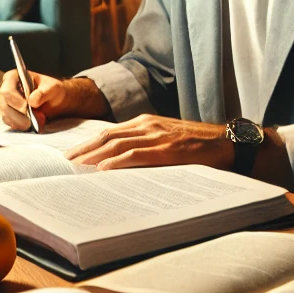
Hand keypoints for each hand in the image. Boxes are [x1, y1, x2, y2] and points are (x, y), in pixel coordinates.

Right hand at [0, 72, 110, 130]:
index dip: (14, 99)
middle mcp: (8, 90)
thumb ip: (45, 92)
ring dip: (20, 123)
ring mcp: (8, 104)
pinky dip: (21, 127)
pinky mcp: (12, 117)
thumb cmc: (59, 91)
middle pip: (3, 104)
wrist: (62, 102)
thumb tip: (33, 101)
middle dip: (18, 115)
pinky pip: (11, 124)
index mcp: (15, 76)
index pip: (6, 87)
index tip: (26, 107)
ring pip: (6, 116)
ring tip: (37, 124)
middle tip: (33, 122)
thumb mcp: (56, 89)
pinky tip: (34, 127)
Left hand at [65, 114, 233, 169]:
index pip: (109, 132)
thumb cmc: (198, 145)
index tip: (73, 153)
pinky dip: (117, 162)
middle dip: (84, 149)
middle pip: (107, 136)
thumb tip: (120, 162)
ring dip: (94, 156)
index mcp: (146, 122)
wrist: (227, 142)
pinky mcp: (167, 150)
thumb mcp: (167, 139)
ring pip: (117, 144)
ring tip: (77, 166)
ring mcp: (157, 136)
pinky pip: (136, 155)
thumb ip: (146, 145)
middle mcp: (147, 125)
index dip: (88, 143)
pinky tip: (103, 170)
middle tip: (65, 162)